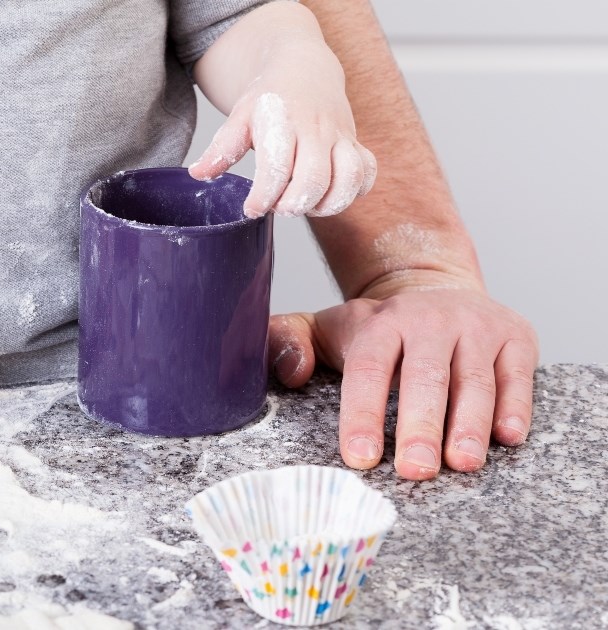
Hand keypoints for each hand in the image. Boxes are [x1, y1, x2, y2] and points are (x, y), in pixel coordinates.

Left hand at [189, 39, 376, 218]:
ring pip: (348, 178)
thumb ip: (222, 148)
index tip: (252, 208)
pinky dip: (355, 191)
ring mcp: (339, 136)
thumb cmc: (270, 99)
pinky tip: (331, 194)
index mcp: (283, 121)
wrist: (303, 68)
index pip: (277, 166)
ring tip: (304, 206)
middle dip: (295, 204)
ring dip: (328, 203)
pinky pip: (367, 172)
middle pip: (315, 178)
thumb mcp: (240, 116)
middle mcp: (316, 129)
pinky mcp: (355, 143)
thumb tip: (198, 174)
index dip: (264, 195)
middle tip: (278, 208)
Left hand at [269, 285, 537, 479]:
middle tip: (414, 470)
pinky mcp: (516, 337)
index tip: (360, 456)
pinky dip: (514, 405)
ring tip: (462, 464)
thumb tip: (292, 371)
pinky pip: (518, 375)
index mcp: (381, 323)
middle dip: (420, 427)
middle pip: (425, 378)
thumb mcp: (326, 328)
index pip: (368, 368)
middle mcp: (431, 320)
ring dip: (469, 424)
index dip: (363, 413)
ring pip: (474, 381)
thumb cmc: (379, 331)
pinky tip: (506, 436)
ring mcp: (477, 326)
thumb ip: (290, 342)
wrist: (437, 289)